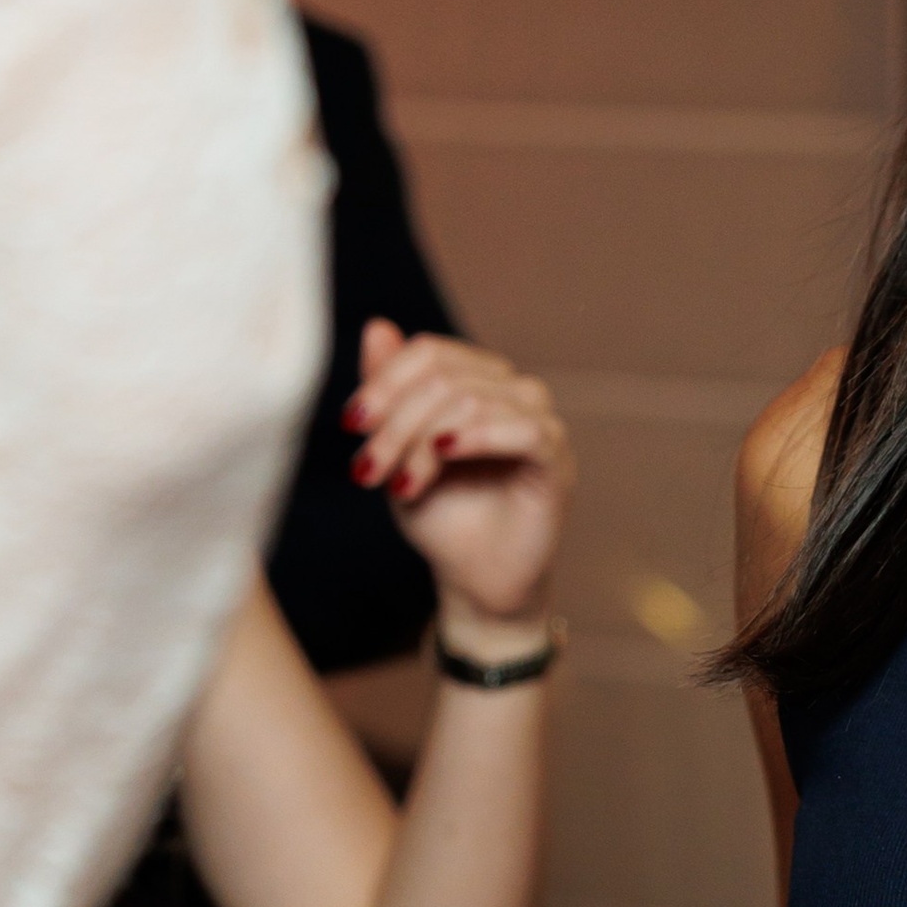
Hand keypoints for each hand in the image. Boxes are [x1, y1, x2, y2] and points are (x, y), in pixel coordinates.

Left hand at [345, 319, 572, 633]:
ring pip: (472, 399)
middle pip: (445, 377)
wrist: (474, 580)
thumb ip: (390, 395)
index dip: (386, 382)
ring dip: (421, 442)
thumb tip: (376, 327)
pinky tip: (443, 453)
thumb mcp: (399, 453)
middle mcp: (512, 392)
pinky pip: (522, 429)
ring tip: (399, 485)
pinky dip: (477, 436)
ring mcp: (539, 422)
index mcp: (477, 382)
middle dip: (396, 422)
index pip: (430, 353)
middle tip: (367, 469)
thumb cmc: (442, 517)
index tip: (351, 425)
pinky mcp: (556, 459)